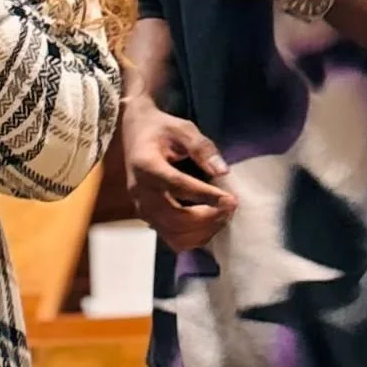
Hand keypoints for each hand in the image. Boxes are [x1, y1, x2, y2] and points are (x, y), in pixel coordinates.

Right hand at [123, 103, 236, 251]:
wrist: (135, 135)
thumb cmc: (161, 130)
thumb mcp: (182, 128)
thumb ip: (202, 147)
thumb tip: (223, 171)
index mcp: (146, 165)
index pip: (177, 185)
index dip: (205, 195)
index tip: (231, 199)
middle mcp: (140, 191)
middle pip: (175, 217)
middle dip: (207, 218)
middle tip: (231, 208)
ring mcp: (142, 208)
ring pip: (173, 234)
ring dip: (202, 231)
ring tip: (223, 216)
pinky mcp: (148, 218)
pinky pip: (171, 238)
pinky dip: (193, 237)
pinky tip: (210, 224)